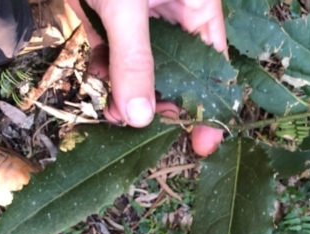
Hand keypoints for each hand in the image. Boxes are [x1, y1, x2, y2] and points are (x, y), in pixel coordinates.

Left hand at [67, 0, 225, 155]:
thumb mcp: (128, 5)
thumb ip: (134, 59)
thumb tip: (138, 118)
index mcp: (196, 8)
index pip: (213, 68)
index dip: (209, 108)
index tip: (203, 144)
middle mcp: (173, 18)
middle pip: (174, 75)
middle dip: (156, 104)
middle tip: (138, 124)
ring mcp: (141, 20)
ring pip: (141, 70)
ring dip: (126, 93)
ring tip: (110, 109)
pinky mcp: (112, 19)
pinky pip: (114, 55)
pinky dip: (105, 71)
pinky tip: (97, 78)